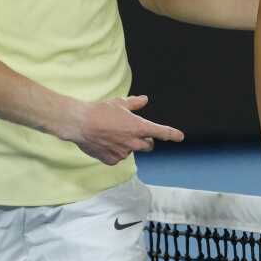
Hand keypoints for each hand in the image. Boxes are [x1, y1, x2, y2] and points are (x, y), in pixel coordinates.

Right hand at [69, 95, 183, 164]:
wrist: (80, 123)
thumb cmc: (100, 111)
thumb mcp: (119, 103)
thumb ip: (134, 103)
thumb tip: (145, 99)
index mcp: (139, 127)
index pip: (161, 132)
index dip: (172, 134)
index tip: (180, 137)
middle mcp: (134, 142)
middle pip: (148, 146)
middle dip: (146, 140)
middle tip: (134, 132)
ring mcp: (123, 153)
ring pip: (131, 150)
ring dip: (127, 145)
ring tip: (111, 134)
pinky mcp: (112, 160)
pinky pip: (118, 157)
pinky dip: (114, 151)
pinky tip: (104, 142)